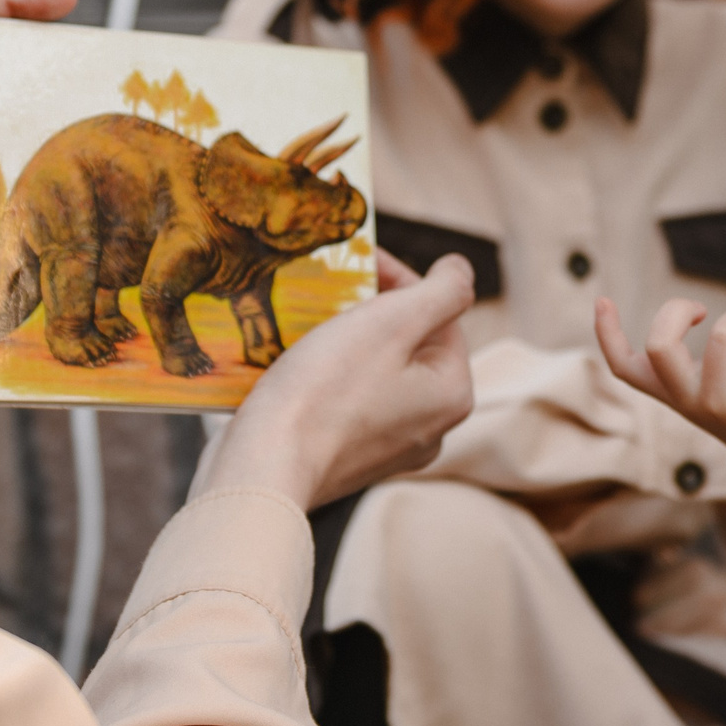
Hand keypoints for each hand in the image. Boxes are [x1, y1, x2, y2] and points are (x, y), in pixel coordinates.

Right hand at [203, 253, 477, 512]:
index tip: (360, 259)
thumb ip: (442, 290)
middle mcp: (431, 428)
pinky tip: (300, 357)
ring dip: (350, 338)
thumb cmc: (326, 390)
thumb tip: (460, 270)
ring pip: (378, 371)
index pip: (441, 315)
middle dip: (374, 309)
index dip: (402, 279)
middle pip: (411, 345)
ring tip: (313, 315)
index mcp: (453, 394)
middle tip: (334, 285)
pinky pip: (350, 400)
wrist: (264, 466)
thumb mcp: (391, 323)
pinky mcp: (349, 459)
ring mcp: (391, 449)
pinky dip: (331, 374)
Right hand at [595, 297, 725, 493]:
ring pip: (725, 333)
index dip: (607, 333)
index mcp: (672, 394)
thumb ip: (691, 363)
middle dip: (678, 309)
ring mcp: (720, 406)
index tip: (602, 300)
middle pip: (659, 345)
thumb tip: (680, 313)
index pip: (624, 368)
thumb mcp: (712, 386)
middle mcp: (689, 403)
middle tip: (701, 311)